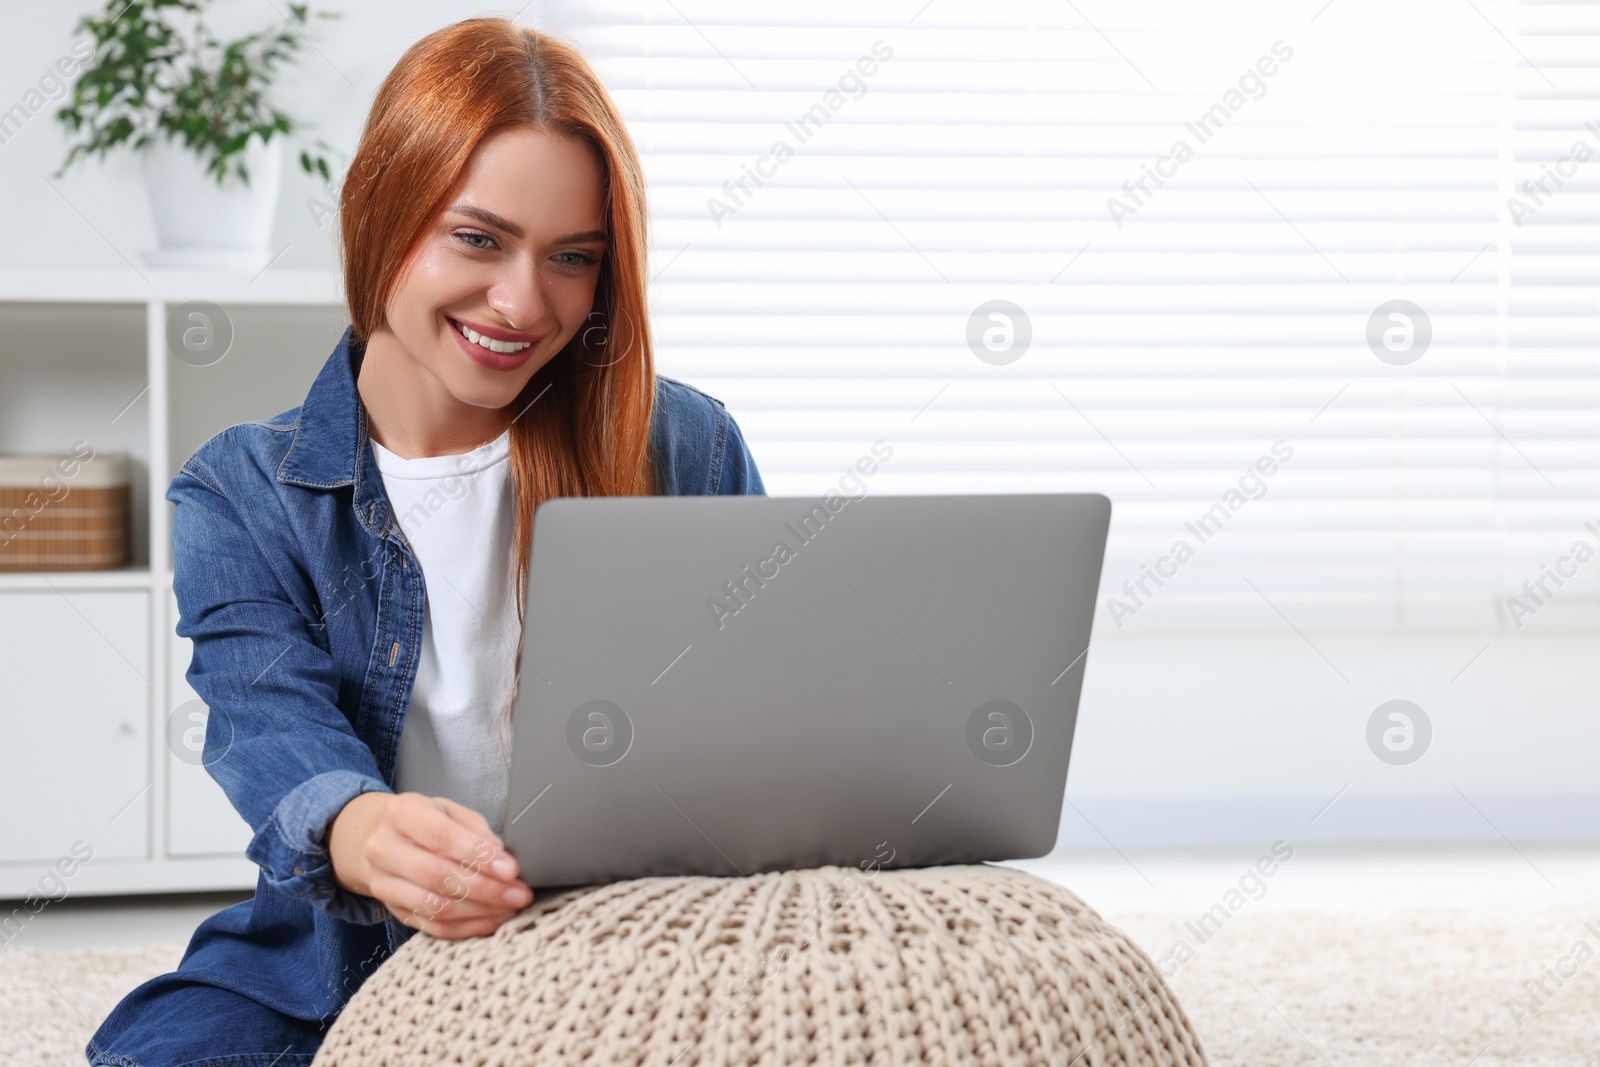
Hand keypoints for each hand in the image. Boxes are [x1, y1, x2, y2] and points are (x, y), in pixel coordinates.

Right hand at [329, 791, 531, 938]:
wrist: (382, 839)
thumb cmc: (426, 822)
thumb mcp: (451, 812)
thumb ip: (477, 832)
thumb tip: (503, 860)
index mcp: (402, 813)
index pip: (441, 837)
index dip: (478, 855)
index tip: (511, 869)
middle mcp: (384, 849)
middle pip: (436, 876)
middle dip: (485, 889)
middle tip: (519, 893)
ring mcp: (383, 883)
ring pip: (434, 906)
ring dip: (479, 912)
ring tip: (511, 907)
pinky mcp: (392, 910)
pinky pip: (432, 926)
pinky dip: (467, 927)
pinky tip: (493, 920)